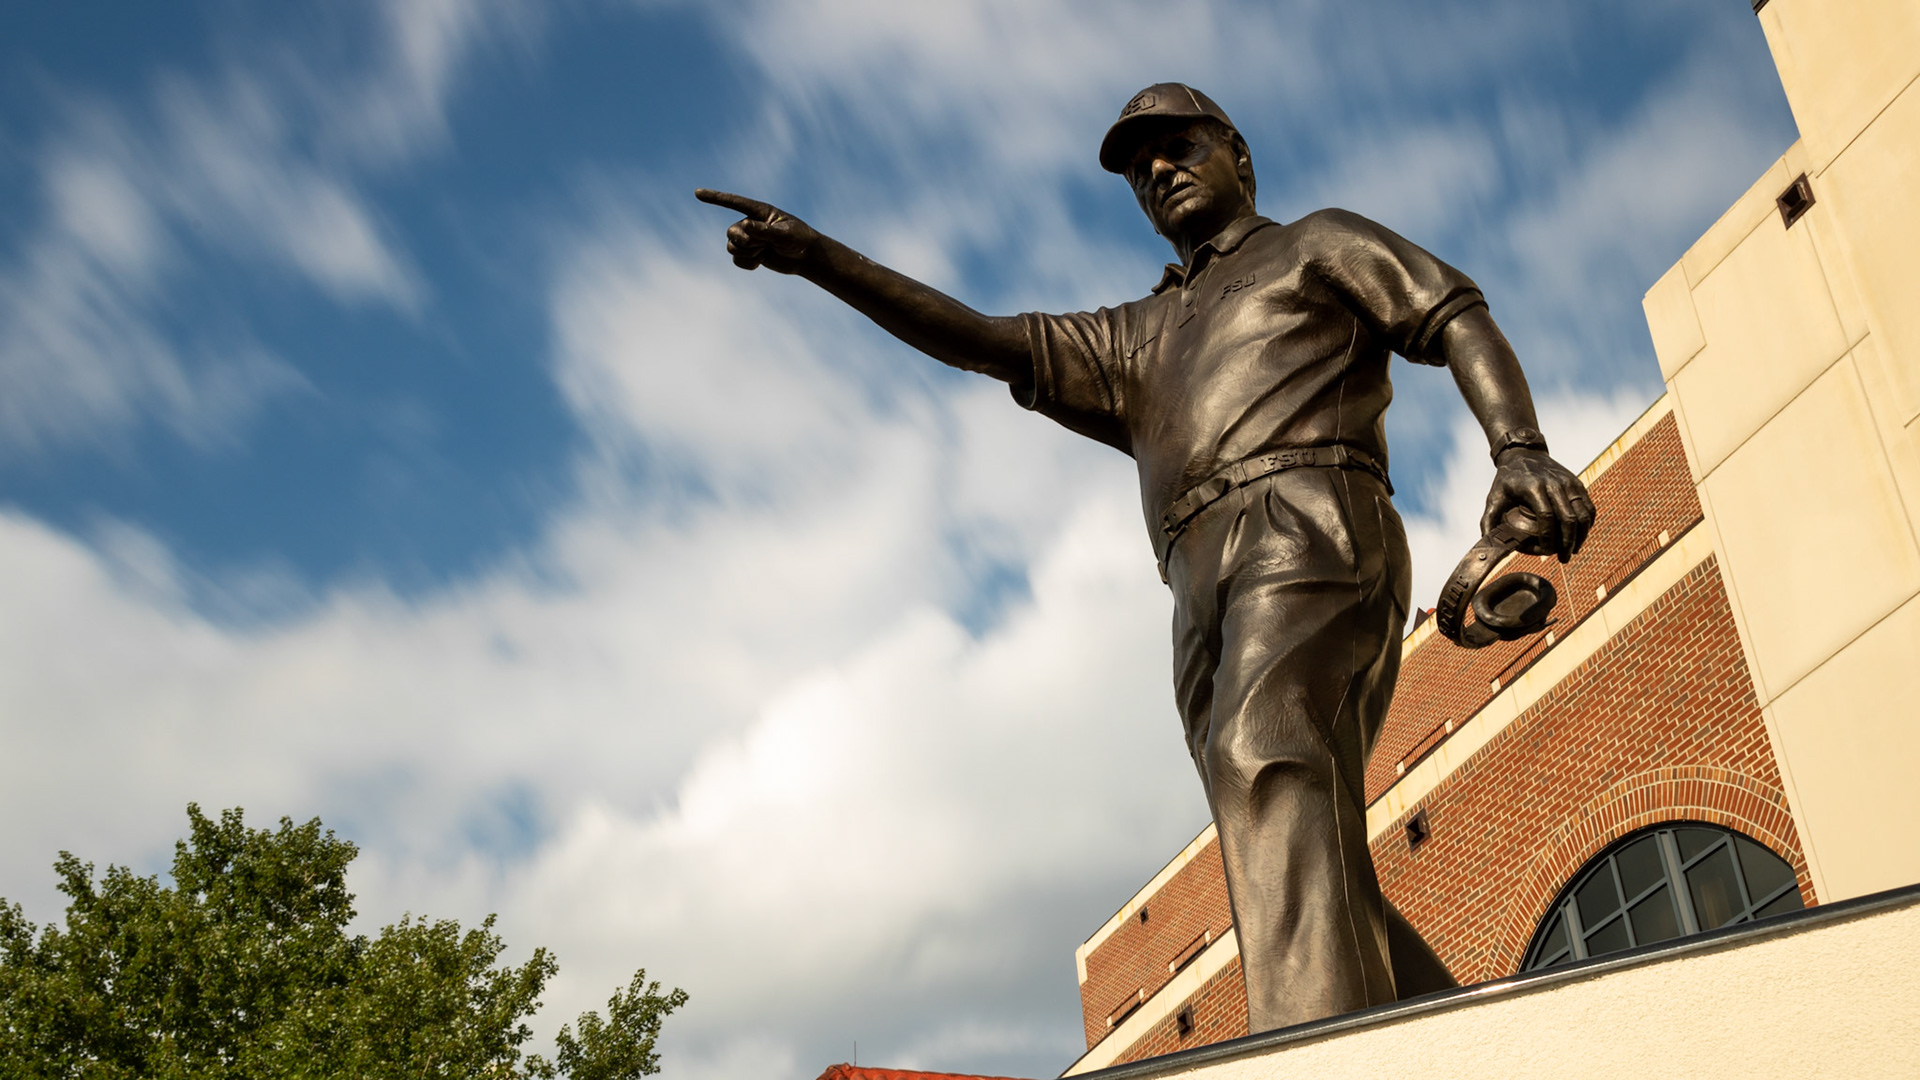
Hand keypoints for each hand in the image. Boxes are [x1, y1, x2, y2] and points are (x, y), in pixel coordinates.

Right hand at [694, 189, 818, 273]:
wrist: (805, 256)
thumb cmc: (799, 239)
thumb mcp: (785, 234)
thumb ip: (764, 230)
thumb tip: (744, 225)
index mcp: (759, 211)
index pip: (734, 202)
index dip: (715, 197)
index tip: (697, 193)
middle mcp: (750, 223)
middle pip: (731, 232)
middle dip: (745, 242)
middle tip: (764, 246)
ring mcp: (749, 238)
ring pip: (731, 247)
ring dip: (747, 253)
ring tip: (765, 252)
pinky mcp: (750, 253)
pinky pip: (736, 260)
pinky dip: (747, 264)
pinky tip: (761, 262)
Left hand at [1482, 448, 1593, 561]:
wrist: (1524, 453)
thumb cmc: (1507, 479)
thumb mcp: (1494, 496)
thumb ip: (1488, 520)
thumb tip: (1488, 543)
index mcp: (1533, 487)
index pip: (1546, 516)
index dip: (1548, 537)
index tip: (1545, 552)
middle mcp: (1554, 484)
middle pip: (1568, 518)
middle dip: (1567, 542)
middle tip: (1563, 558)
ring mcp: (1568, 482)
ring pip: (1583, 513)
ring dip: (1581, 536)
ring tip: (1573, 550)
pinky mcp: (1577, 483)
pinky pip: (1589, 506)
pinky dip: (1588, 523)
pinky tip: (1581, 535)